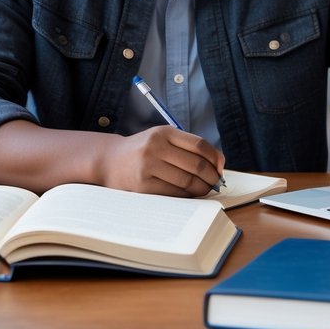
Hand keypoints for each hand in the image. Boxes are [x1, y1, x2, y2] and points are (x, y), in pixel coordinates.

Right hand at [97, 126, 225, 197]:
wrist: (109, 161)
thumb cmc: (142, 151)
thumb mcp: (161, 139)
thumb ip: (186, 147)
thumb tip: (218, 164)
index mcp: (163, 132)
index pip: (199, 145)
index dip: (215, 158)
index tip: (220, 167)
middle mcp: (155, 147)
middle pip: (196, 164)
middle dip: (211, 177)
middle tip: (216, 183)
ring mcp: (148, 166)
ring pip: (187, 181)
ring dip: (202, 188)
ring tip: (205, 190)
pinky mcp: (143, 185)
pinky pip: (174, 193)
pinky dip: (187, 195)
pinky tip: (189, 194)